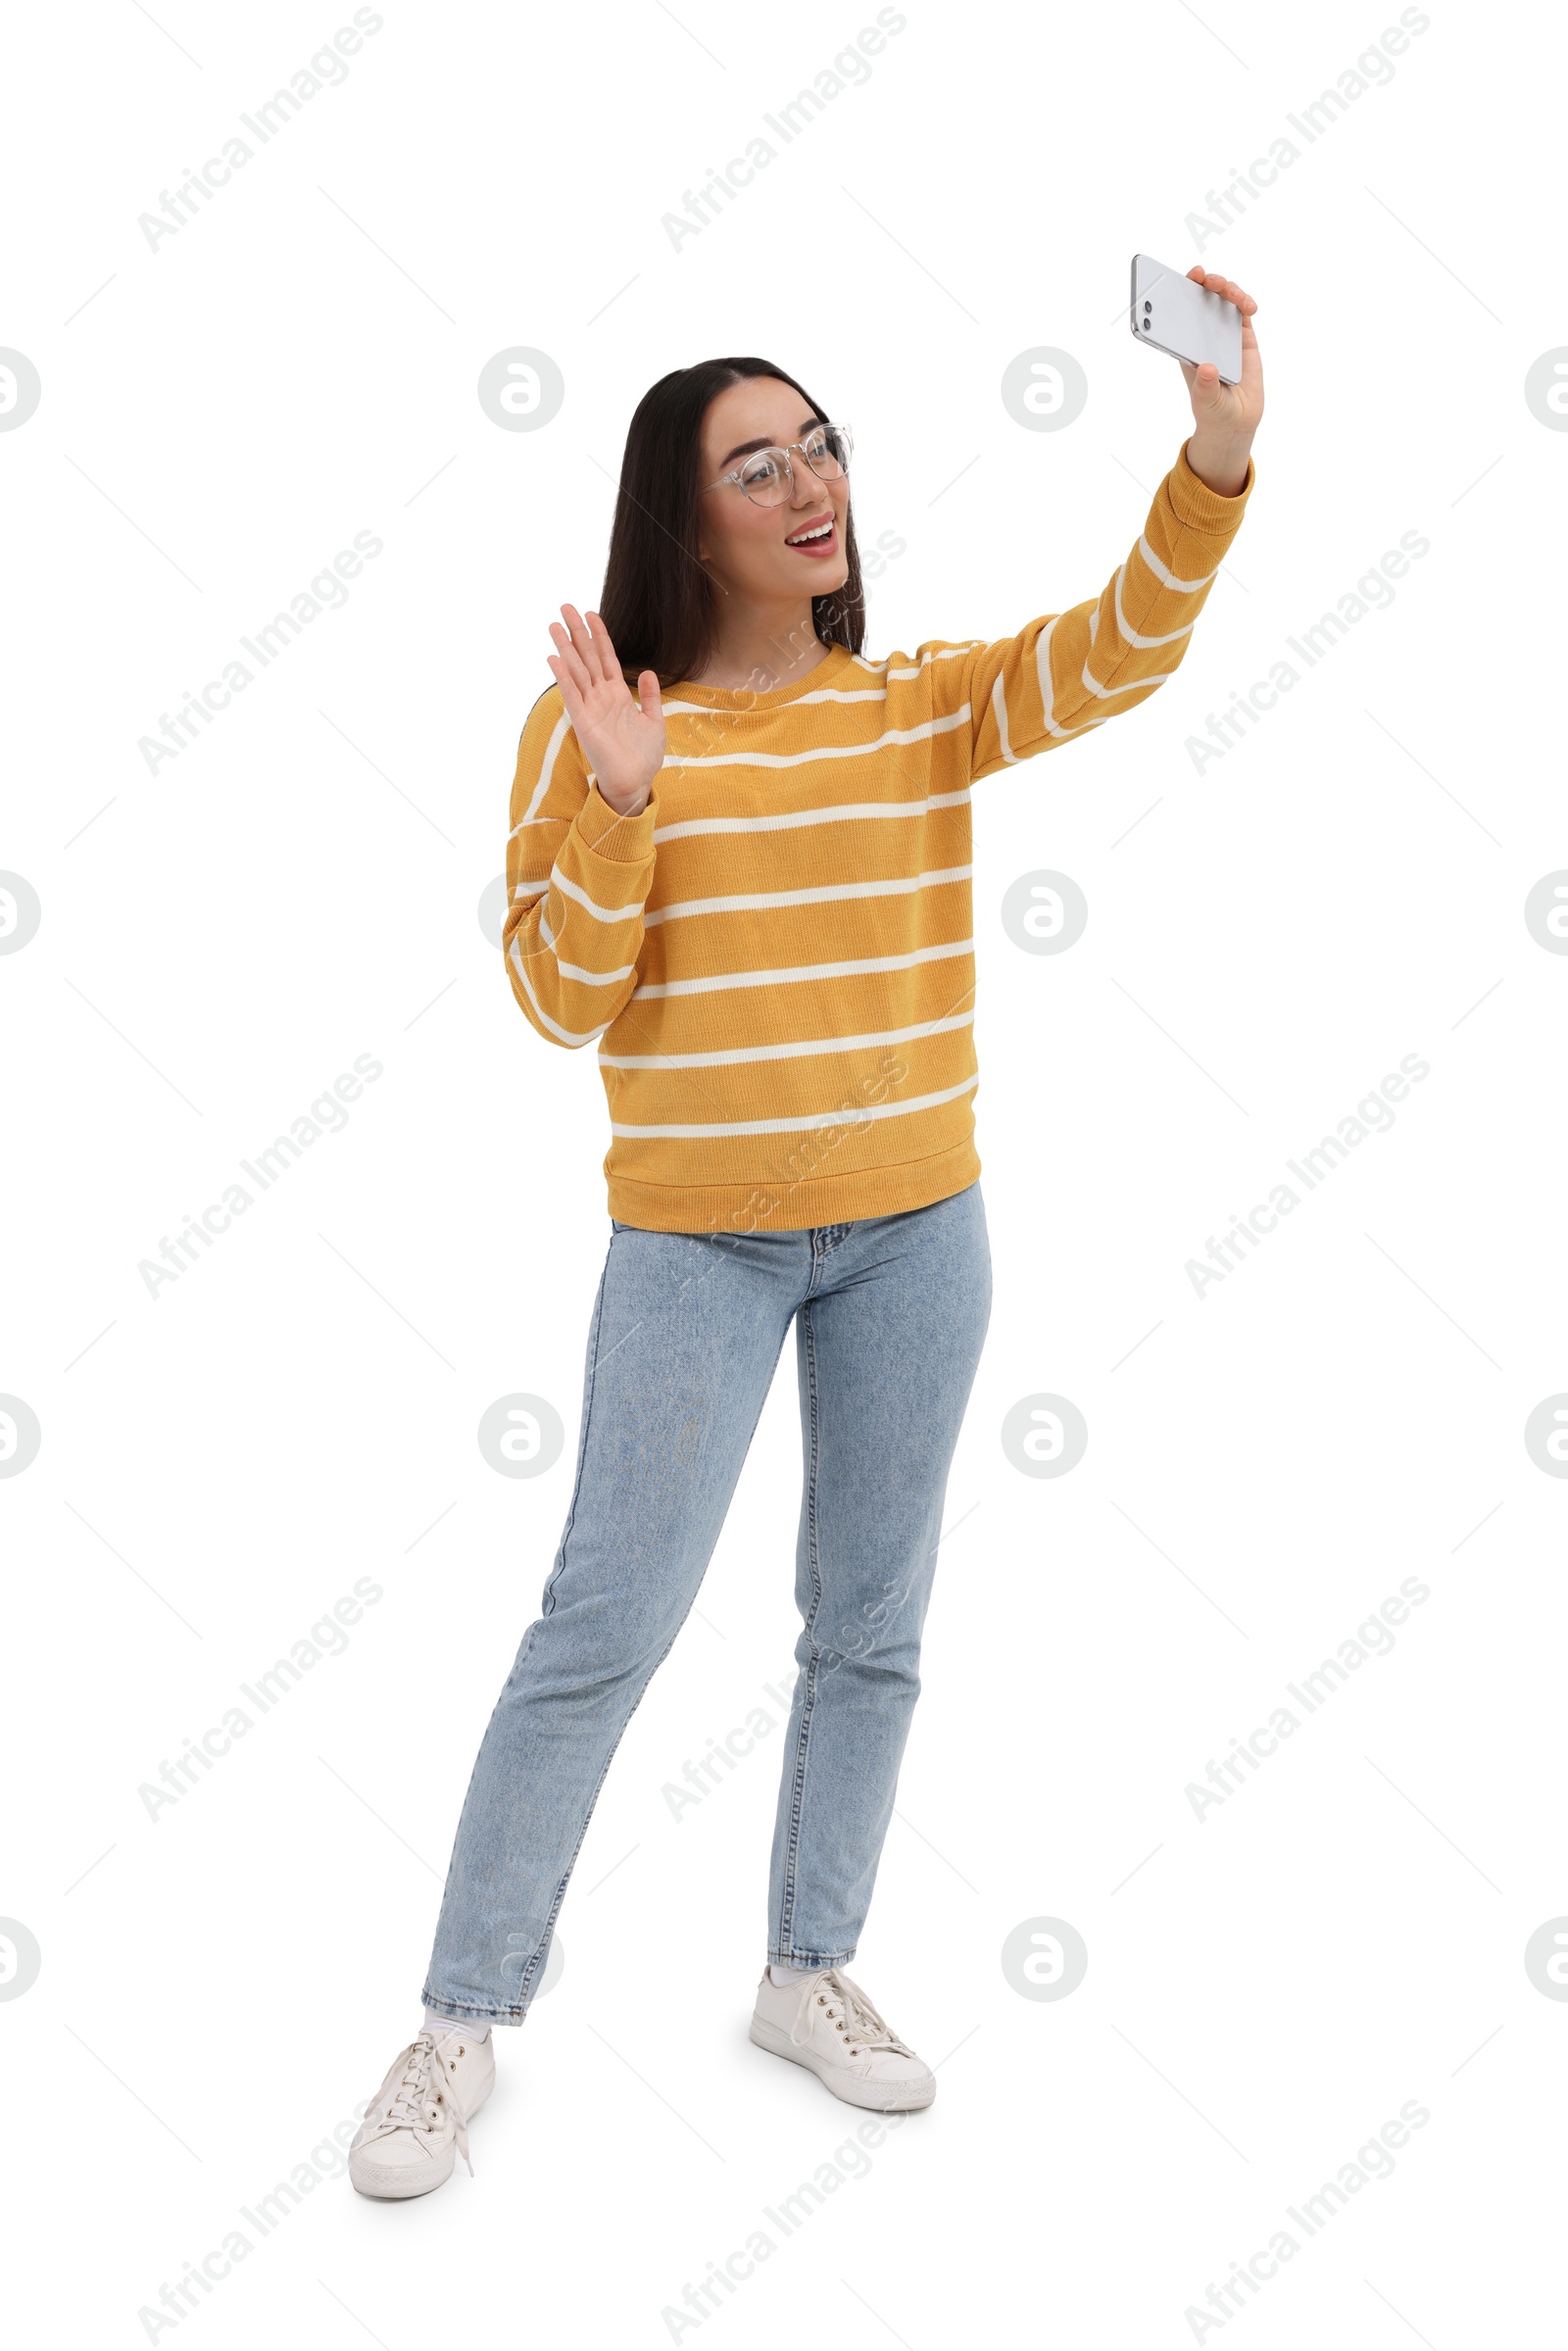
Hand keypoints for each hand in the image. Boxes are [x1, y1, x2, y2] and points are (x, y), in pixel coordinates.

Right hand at [546, 605, 664, 816]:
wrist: (635, 782)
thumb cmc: (643, 757)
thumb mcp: (654, 721)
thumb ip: (649, 696)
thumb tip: (646, 671)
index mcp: (617, 695)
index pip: (606, 658)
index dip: (599, 636)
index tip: (591, 613)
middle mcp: (601, 697)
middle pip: (587, 657)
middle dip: (577, 632)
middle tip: (564, 607)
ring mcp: (590, 708)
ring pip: (576, 670)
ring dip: (565, 647)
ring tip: (554, 624)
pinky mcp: (583, 722)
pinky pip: (571, 694)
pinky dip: (563, 676)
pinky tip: (554, 658)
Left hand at [1179, 268, 1262, 498]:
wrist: (1236, 422)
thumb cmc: (1213, 410)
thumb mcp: (1206, 401)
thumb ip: (1205, 387)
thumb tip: (1207, 368)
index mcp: (1185, 345)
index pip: (1178, 310)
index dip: (1180, 289)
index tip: (1185, 279)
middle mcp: (1202, 333)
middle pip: (1201, 297)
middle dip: (1205, 282)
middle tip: (1209, 280)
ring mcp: (1223, 332)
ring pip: (1223, 298)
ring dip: (1228, 289)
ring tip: (1236, 297)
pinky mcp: (1243, 337)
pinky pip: (1242, 312)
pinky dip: (1245, 303)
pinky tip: (1249, 307)